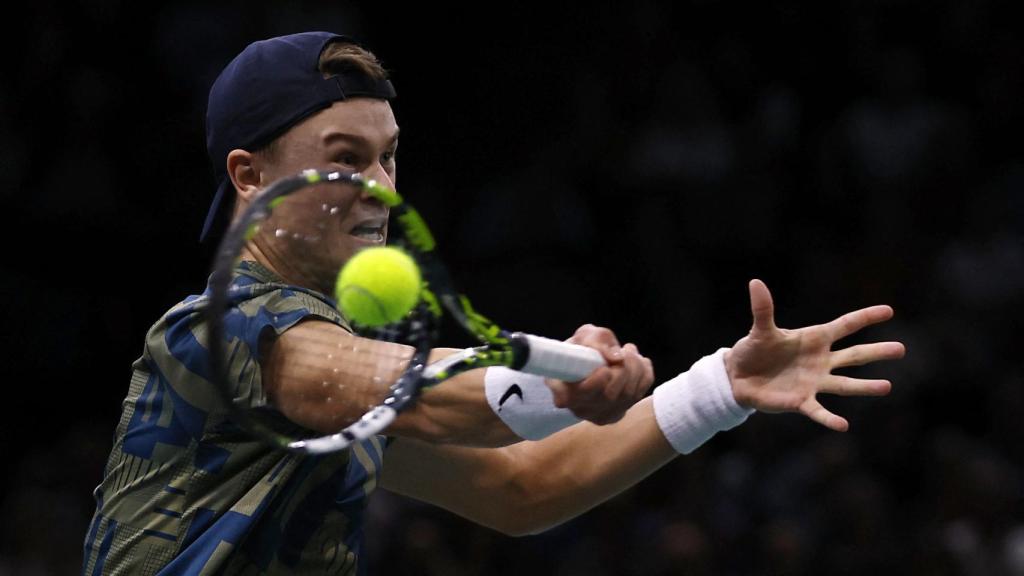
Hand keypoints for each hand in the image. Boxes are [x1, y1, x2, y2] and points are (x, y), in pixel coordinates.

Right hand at [547, 324, 654, 424]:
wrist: (586, 363)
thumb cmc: (581, 349)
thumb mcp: (583, 336)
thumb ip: (595, 341)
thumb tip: (616, 357)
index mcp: (565, 392)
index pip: (583, 395)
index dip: (597, 381)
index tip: (604, 367)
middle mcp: (582, 409)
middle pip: (610, 396)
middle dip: (623, 368)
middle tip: (623, 350)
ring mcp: (601, 415)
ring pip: (628, 395)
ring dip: (635, 367)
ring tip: (628, 351)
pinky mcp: (618, 413)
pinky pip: (640, 393)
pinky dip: (644, 373)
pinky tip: (636, 362)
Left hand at [726, 279, 904, 430]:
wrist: (739, 378)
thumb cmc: (754, 350)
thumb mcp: (760, 329)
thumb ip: (762, 308)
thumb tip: (755, 282)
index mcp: (814, 339)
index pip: (844, 326)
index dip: (864, 317)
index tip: (888, 310)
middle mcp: (820, 360)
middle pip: (854, 355)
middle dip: (876, 352)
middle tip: (901, 349)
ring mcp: (814, 382)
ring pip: (845, 384)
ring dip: (865, 386)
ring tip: (886, 386)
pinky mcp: (801, 401)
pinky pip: (818, 411)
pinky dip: (829, 419)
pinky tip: (843, 425)